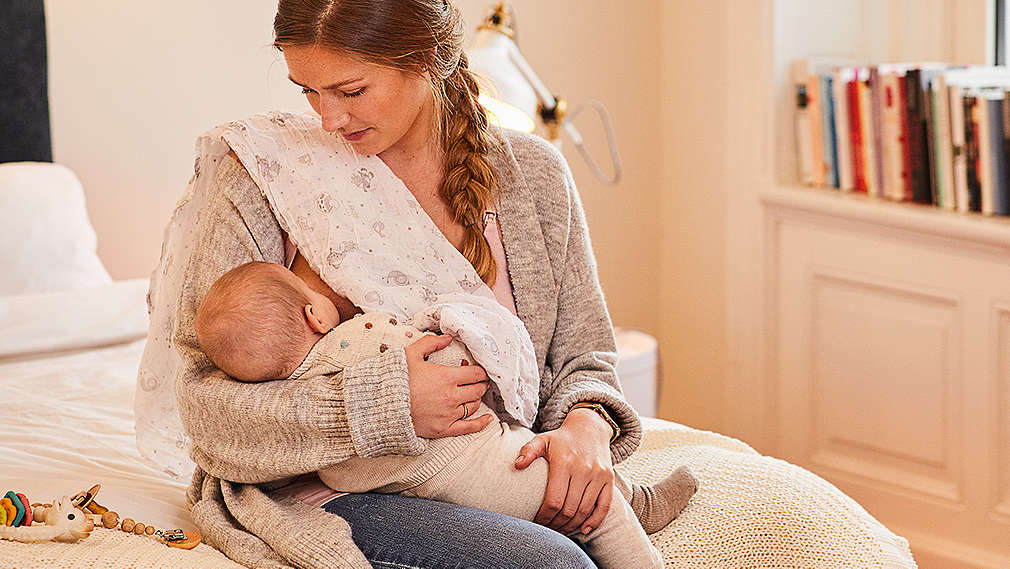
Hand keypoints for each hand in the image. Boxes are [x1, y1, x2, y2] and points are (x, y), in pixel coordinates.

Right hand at [404, 334, 493, 437]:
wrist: (380, 406)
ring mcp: (448, 414)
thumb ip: (431, 343)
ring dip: (477, 399)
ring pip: (473, 406)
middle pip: (477, 389)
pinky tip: (488, 419)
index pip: (475, 374)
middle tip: (480, 382)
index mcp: (447, 377)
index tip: (479, 371)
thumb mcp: (410, 354)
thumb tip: (447, 337)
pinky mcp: (443, 429)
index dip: (480, 371)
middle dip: (481, 384)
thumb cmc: (394, 379)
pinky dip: (481, 423)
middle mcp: (451, 396)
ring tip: (475, 394)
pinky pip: (468, 427)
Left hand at [514, 408, 614, 534]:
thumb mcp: (542, 440)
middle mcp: (583, 469)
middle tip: (547, 530)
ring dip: (571, 525)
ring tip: (560, 530)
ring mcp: (598, 475)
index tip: (537, 523)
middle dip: (556, 524)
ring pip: (585, 510)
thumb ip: (528, 451)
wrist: (590, 427)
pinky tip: (583, 529)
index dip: (545, 517)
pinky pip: (604, 506)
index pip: (554, 500)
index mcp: (564, 462)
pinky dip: (594, 521)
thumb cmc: (561, 439)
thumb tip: (517, 465)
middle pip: (569, 509)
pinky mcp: (609, 479)